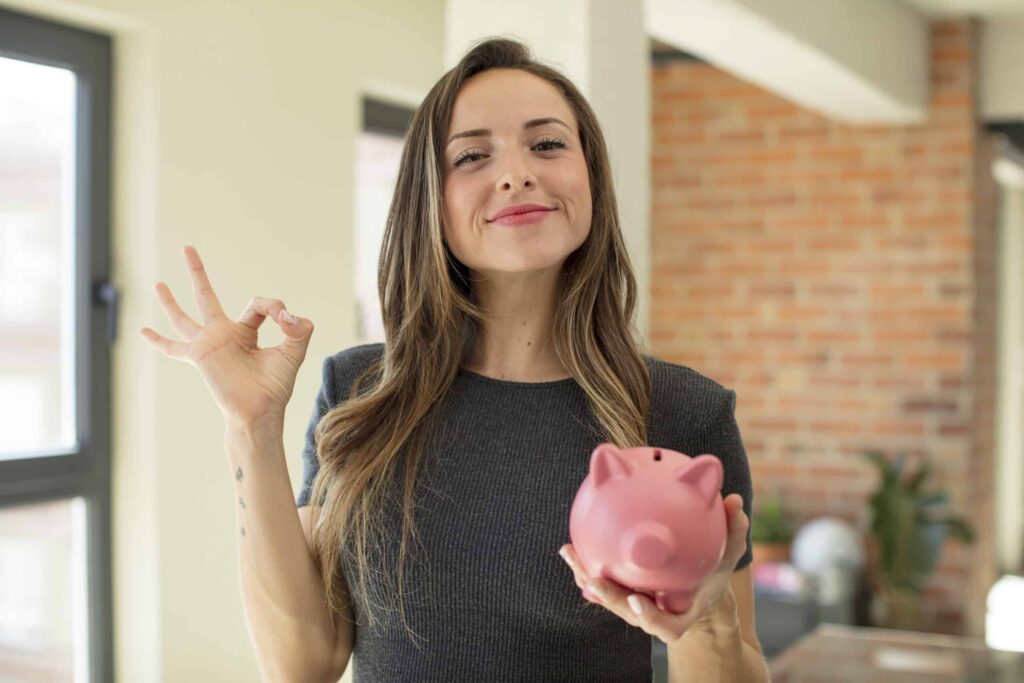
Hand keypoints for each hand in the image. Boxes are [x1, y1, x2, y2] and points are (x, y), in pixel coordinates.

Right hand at [138, 245, 313, 427]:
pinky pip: (173, 346)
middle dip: (196, 272)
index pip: (258, 305)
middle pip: (207, 296)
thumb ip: (300, 329)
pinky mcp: (199, 354)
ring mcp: (208, 344)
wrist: (259, 410)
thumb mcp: (293, 352)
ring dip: (170, 301)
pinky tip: (142, 331)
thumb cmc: (275, 386)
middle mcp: (224, 334)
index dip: (274, 306)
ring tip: (158, 284)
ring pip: (184, 316)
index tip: (285, 318)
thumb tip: (287, 314)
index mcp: (247, 332)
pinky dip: (158, 340)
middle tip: (187, 247)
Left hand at [558, 493, 748, 644]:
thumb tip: (736, 500)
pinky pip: (600, 581)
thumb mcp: (727, 556)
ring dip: (585, 576)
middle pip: (626, 611)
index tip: (636, 601)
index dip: (649, 617)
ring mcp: (633, 606)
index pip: (665, 625)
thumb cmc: (712, 575)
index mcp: (680, 614)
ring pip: (605, 597)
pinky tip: (571, 543)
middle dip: (608, 597)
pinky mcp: (619, 592)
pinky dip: (585, 565)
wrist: (696, 590)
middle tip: (594, 578)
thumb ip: (734, 532)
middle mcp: (652, 614)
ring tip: (569, 552)